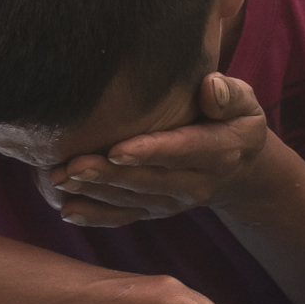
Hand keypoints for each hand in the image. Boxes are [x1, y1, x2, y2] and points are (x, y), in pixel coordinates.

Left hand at [42, 74, 277, 227]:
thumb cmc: (233, 121)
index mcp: (218, 152)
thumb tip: (209, 86)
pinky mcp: (155, 210)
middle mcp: (194, 183)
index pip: (181, 152)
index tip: (116, 150)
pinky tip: (67, 210)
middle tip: (72, 166)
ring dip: (93, 193)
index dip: (149, 152)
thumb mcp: (245, 104)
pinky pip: (124, 217)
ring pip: (130, 200)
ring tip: (59, 180)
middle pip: (147, 180)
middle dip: (108, 175)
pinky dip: (95, 217)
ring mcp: (172, 202)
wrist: (240, 168)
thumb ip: (229, 95)